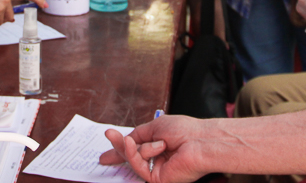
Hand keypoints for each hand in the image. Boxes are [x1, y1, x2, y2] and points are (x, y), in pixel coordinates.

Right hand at [99, 116, 214, 182]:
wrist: (200, 141)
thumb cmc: (184, 131)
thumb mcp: (155, 127)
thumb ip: (138, 135)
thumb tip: (125, 140)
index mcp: (158, 146)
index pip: (136, 149)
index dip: (120, 150)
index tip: (105, 154)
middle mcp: (157, 160)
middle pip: (131, 155)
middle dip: (119, 146)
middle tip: (108, 134)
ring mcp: (157, 170)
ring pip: (132, 159)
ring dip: (133, 146)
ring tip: (143, 140)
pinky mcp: (157, 179)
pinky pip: (138, 166)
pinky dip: (135, 154)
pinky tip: (133, 144)